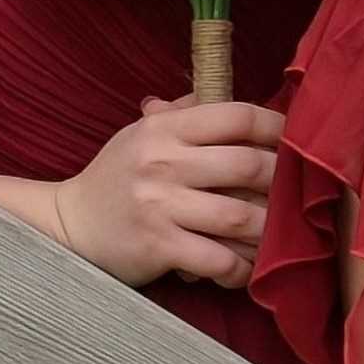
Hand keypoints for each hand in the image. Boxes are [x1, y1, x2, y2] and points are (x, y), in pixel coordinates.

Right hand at [45, 89, 286, 287]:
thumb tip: (226, 94)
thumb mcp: (141, 134)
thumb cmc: (115, 177)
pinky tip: (243, 269)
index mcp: (163, 128)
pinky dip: (241, 269)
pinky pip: (219, 260)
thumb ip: (182, 114)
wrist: (69, 224)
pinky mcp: (158, 246)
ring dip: (269, 232)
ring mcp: (159, 205)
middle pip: (248, 165)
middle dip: (282, 182)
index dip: (276, 126)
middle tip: (294, 195)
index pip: (235, 116)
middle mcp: (162, 162)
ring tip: (277, 237)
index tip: (295, 141)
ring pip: (241, 217)